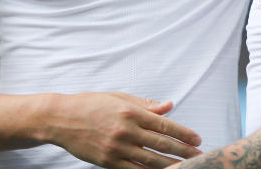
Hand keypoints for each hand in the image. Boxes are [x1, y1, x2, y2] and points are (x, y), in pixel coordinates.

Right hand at [46, 91, 202, 167]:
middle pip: (161, 144)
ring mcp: (116, 148)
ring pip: (150, 160)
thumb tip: (170, 106)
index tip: (197, 139)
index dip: (183, 133)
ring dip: (171, 165)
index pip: (164, 125)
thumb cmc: (91, 104)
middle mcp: (125, 130)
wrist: (61, 119)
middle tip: (199, 156)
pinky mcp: (108, 162)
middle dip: (183, 151)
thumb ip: (146, 104)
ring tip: (186, 167)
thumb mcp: (119, 97)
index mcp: (130, 112)